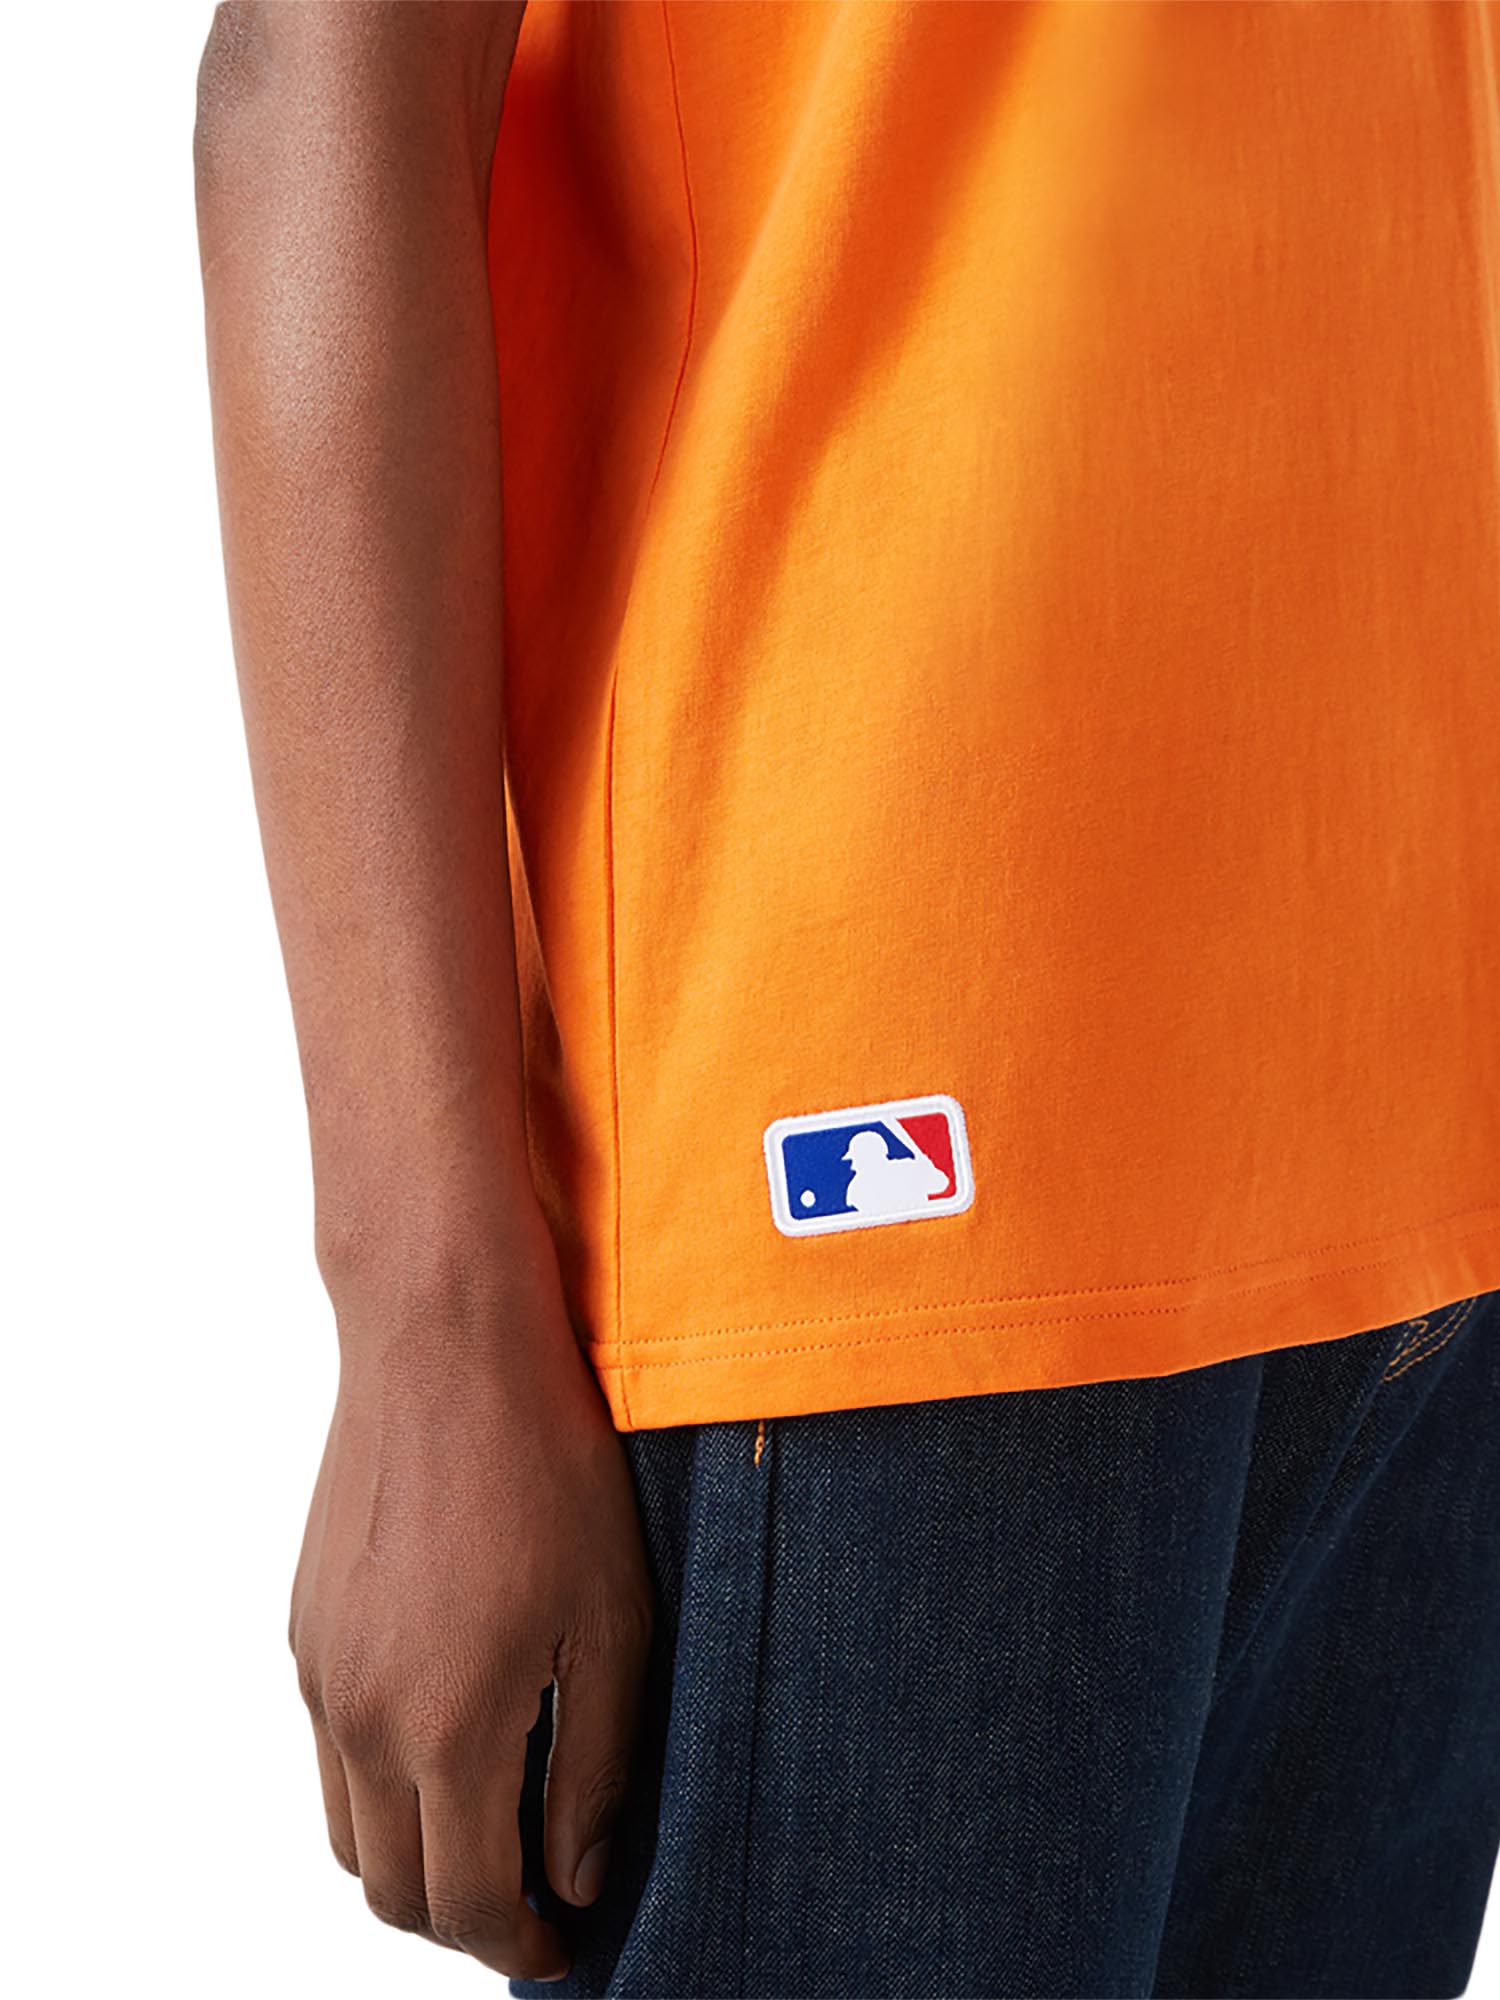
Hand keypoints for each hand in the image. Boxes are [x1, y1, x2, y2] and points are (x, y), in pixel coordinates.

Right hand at [289, 1221, 652, 1979]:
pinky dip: (380, 1788)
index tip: (566, 1940)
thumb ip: (592, 1768)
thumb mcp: (611, 1621)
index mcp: (443, 1728)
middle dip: (463, 1921)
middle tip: (534, 1901)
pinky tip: (446, 1741)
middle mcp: (361, 1718)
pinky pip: (330, 1752)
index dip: (523, 1947)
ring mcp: (321, 1673)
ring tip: (491, 1832)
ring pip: (347, 1831)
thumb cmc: (548, 1469)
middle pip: (391, 1890)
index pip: (468, 1903)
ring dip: (412, 1862)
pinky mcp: (306, 1628)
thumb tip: (575, 1876)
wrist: (447, 1345)